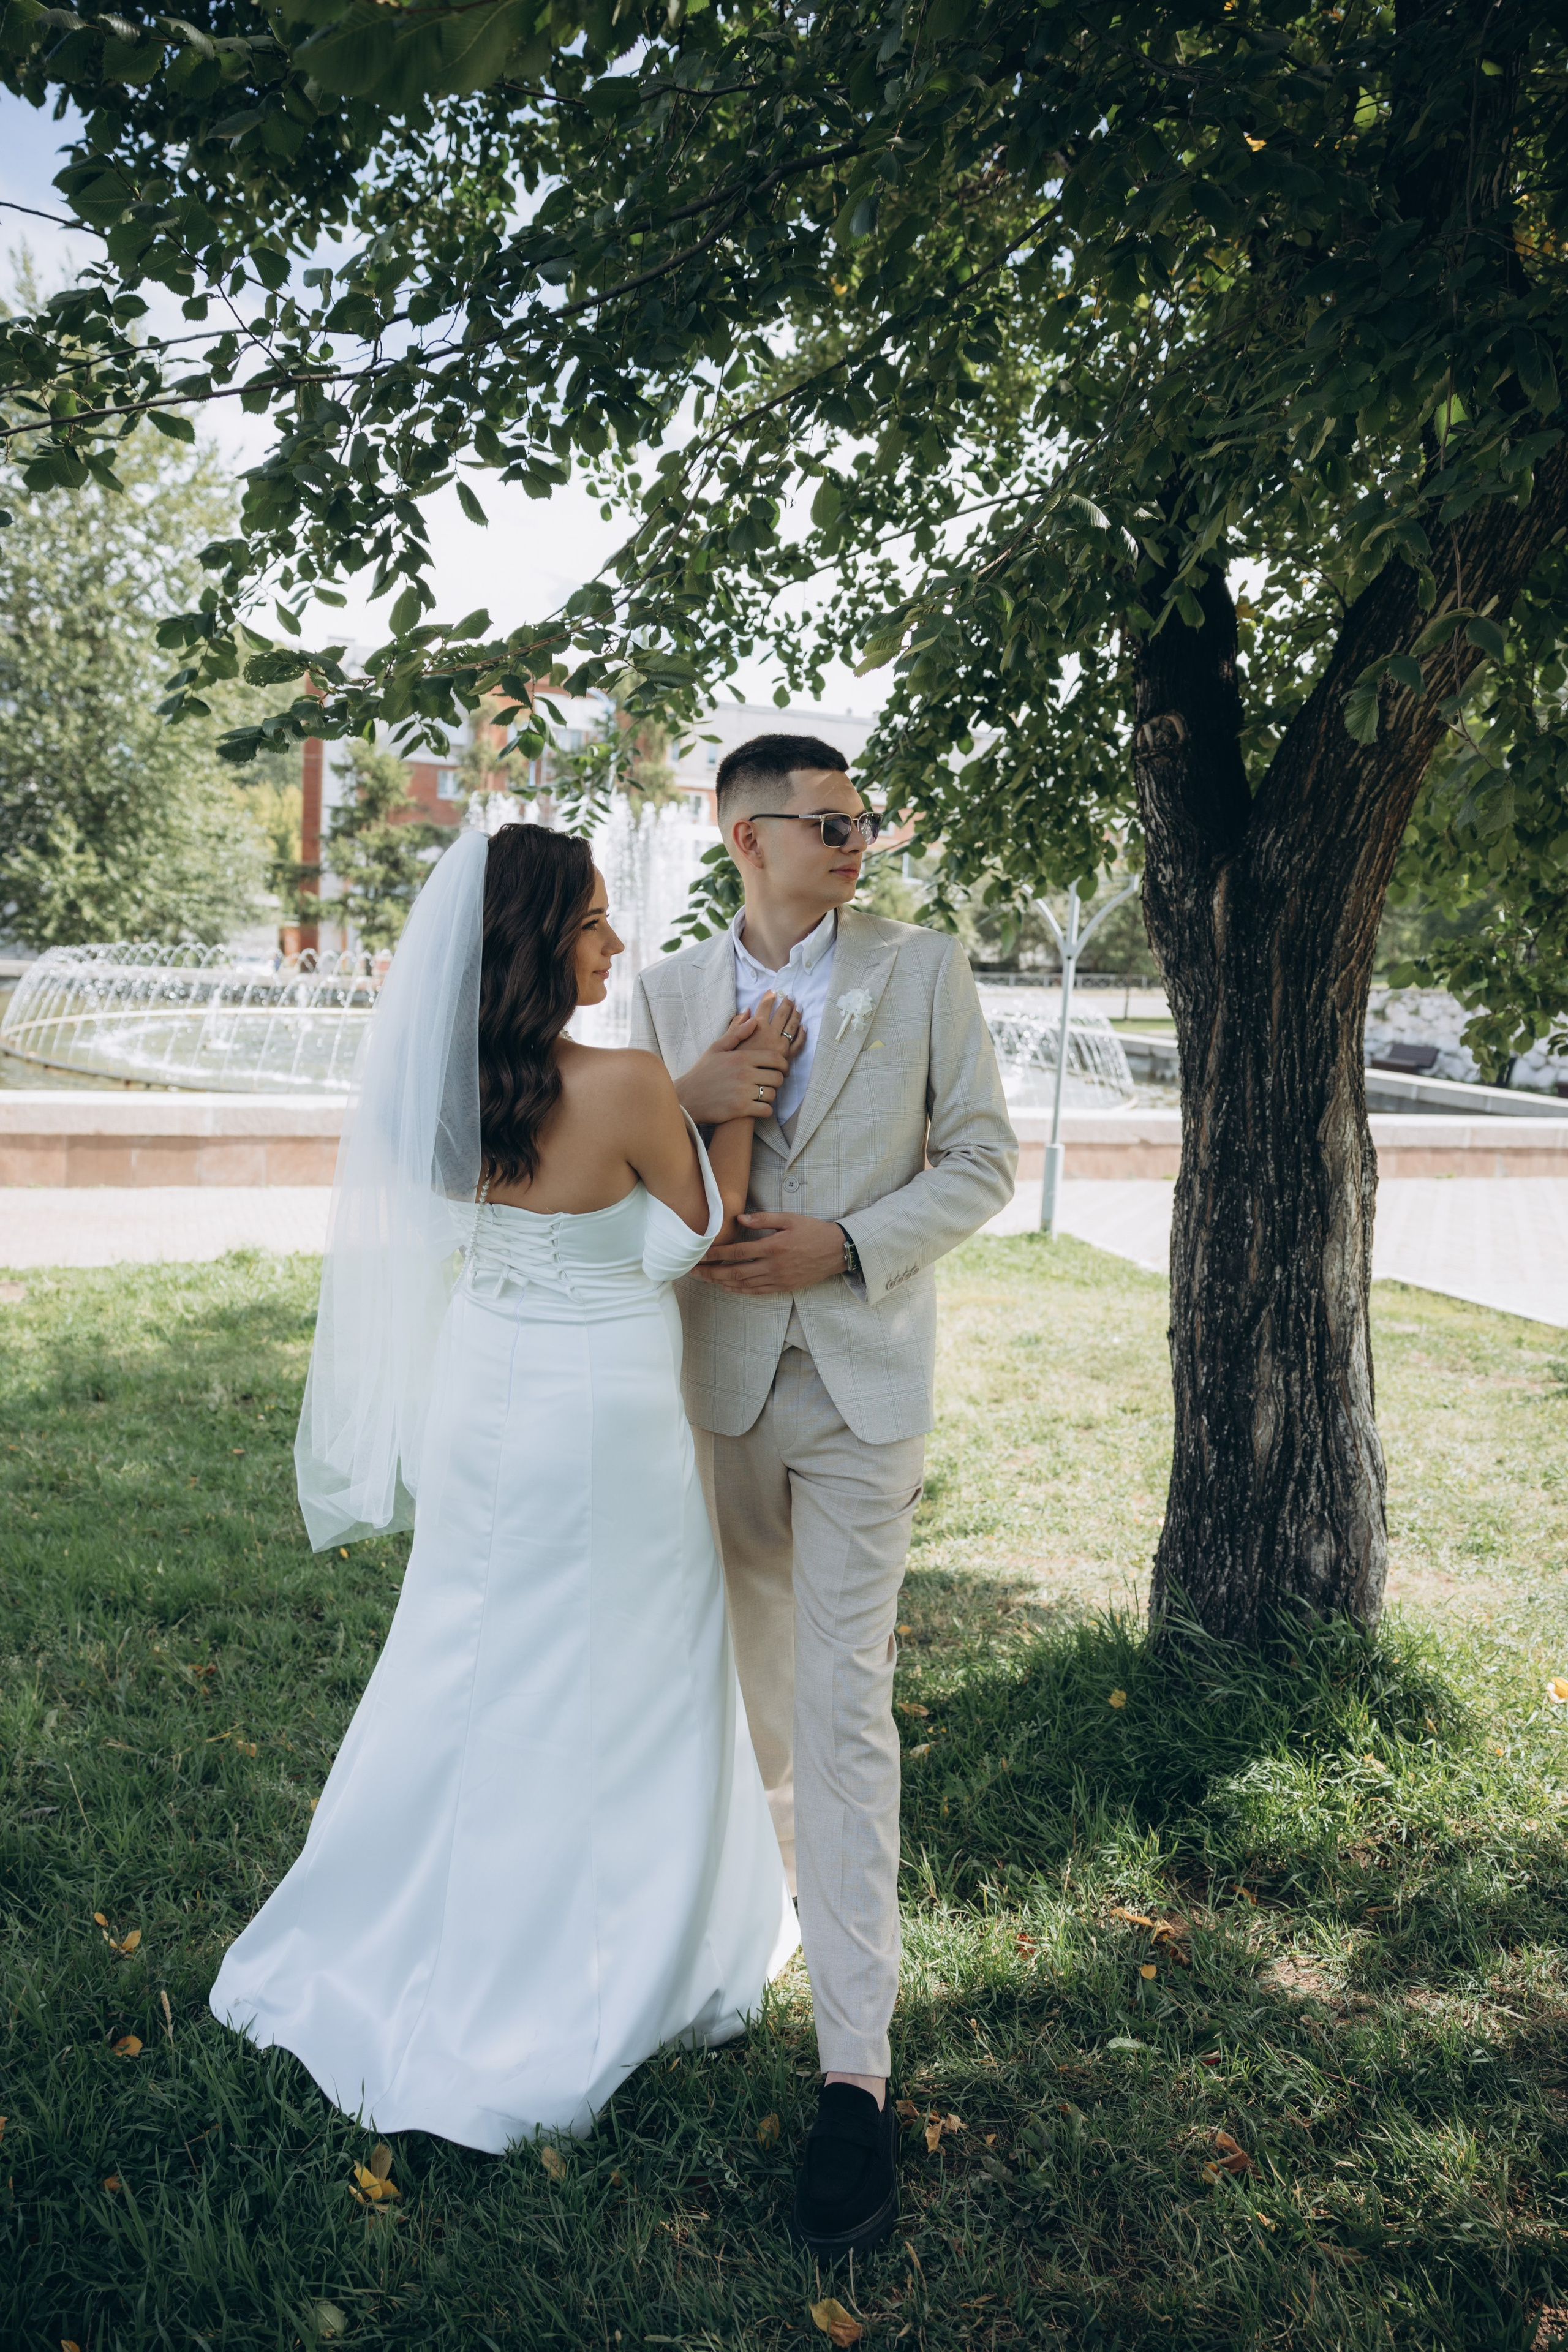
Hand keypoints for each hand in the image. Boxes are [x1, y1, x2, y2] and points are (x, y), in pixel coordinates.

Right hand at [676, 992, 802, 1124]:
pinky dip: (765, 1110)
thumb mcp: (717, 1048)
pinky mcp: (741, 1109)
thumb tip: (752, 1016)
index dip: (784, 1065)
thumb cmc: (702, 1072)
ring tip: (762, 1095)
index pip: (775, 1059)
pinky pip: (766, 1110)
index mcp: (741, 1057)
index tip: (782, 1070)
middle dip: (777, 1081)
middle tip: (771, 1083)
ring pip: (772, 1094)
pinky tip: (758, 1107)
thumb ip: (737, 1032)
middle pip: (777, 1077)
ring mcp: (743, 1092)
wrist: (687, 1097)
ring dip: (770, 1096)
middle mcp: (744, 1074)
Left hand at [692, 1211, 845, 1292]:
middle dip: (711, 1272)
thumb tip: (740, 1219)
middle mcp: (773, 1266)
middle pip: (735, 1272)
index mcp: (773, 1247)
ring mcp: (778, 1279)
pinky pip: (757, 1291)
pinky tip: (727, 1287)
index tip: (700, 1254)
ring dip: (721, 1283)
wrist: (836, 1251)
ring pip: (743, 1284)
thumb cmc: (813, 1231)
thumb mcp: (789, 1219)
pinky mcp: (783, 1287)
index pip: (737, 1252)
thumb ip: (763, 1219)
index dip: (716, 1254)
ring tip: (705, 1279)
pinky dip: (740, 1290)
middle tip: (693, 1271)